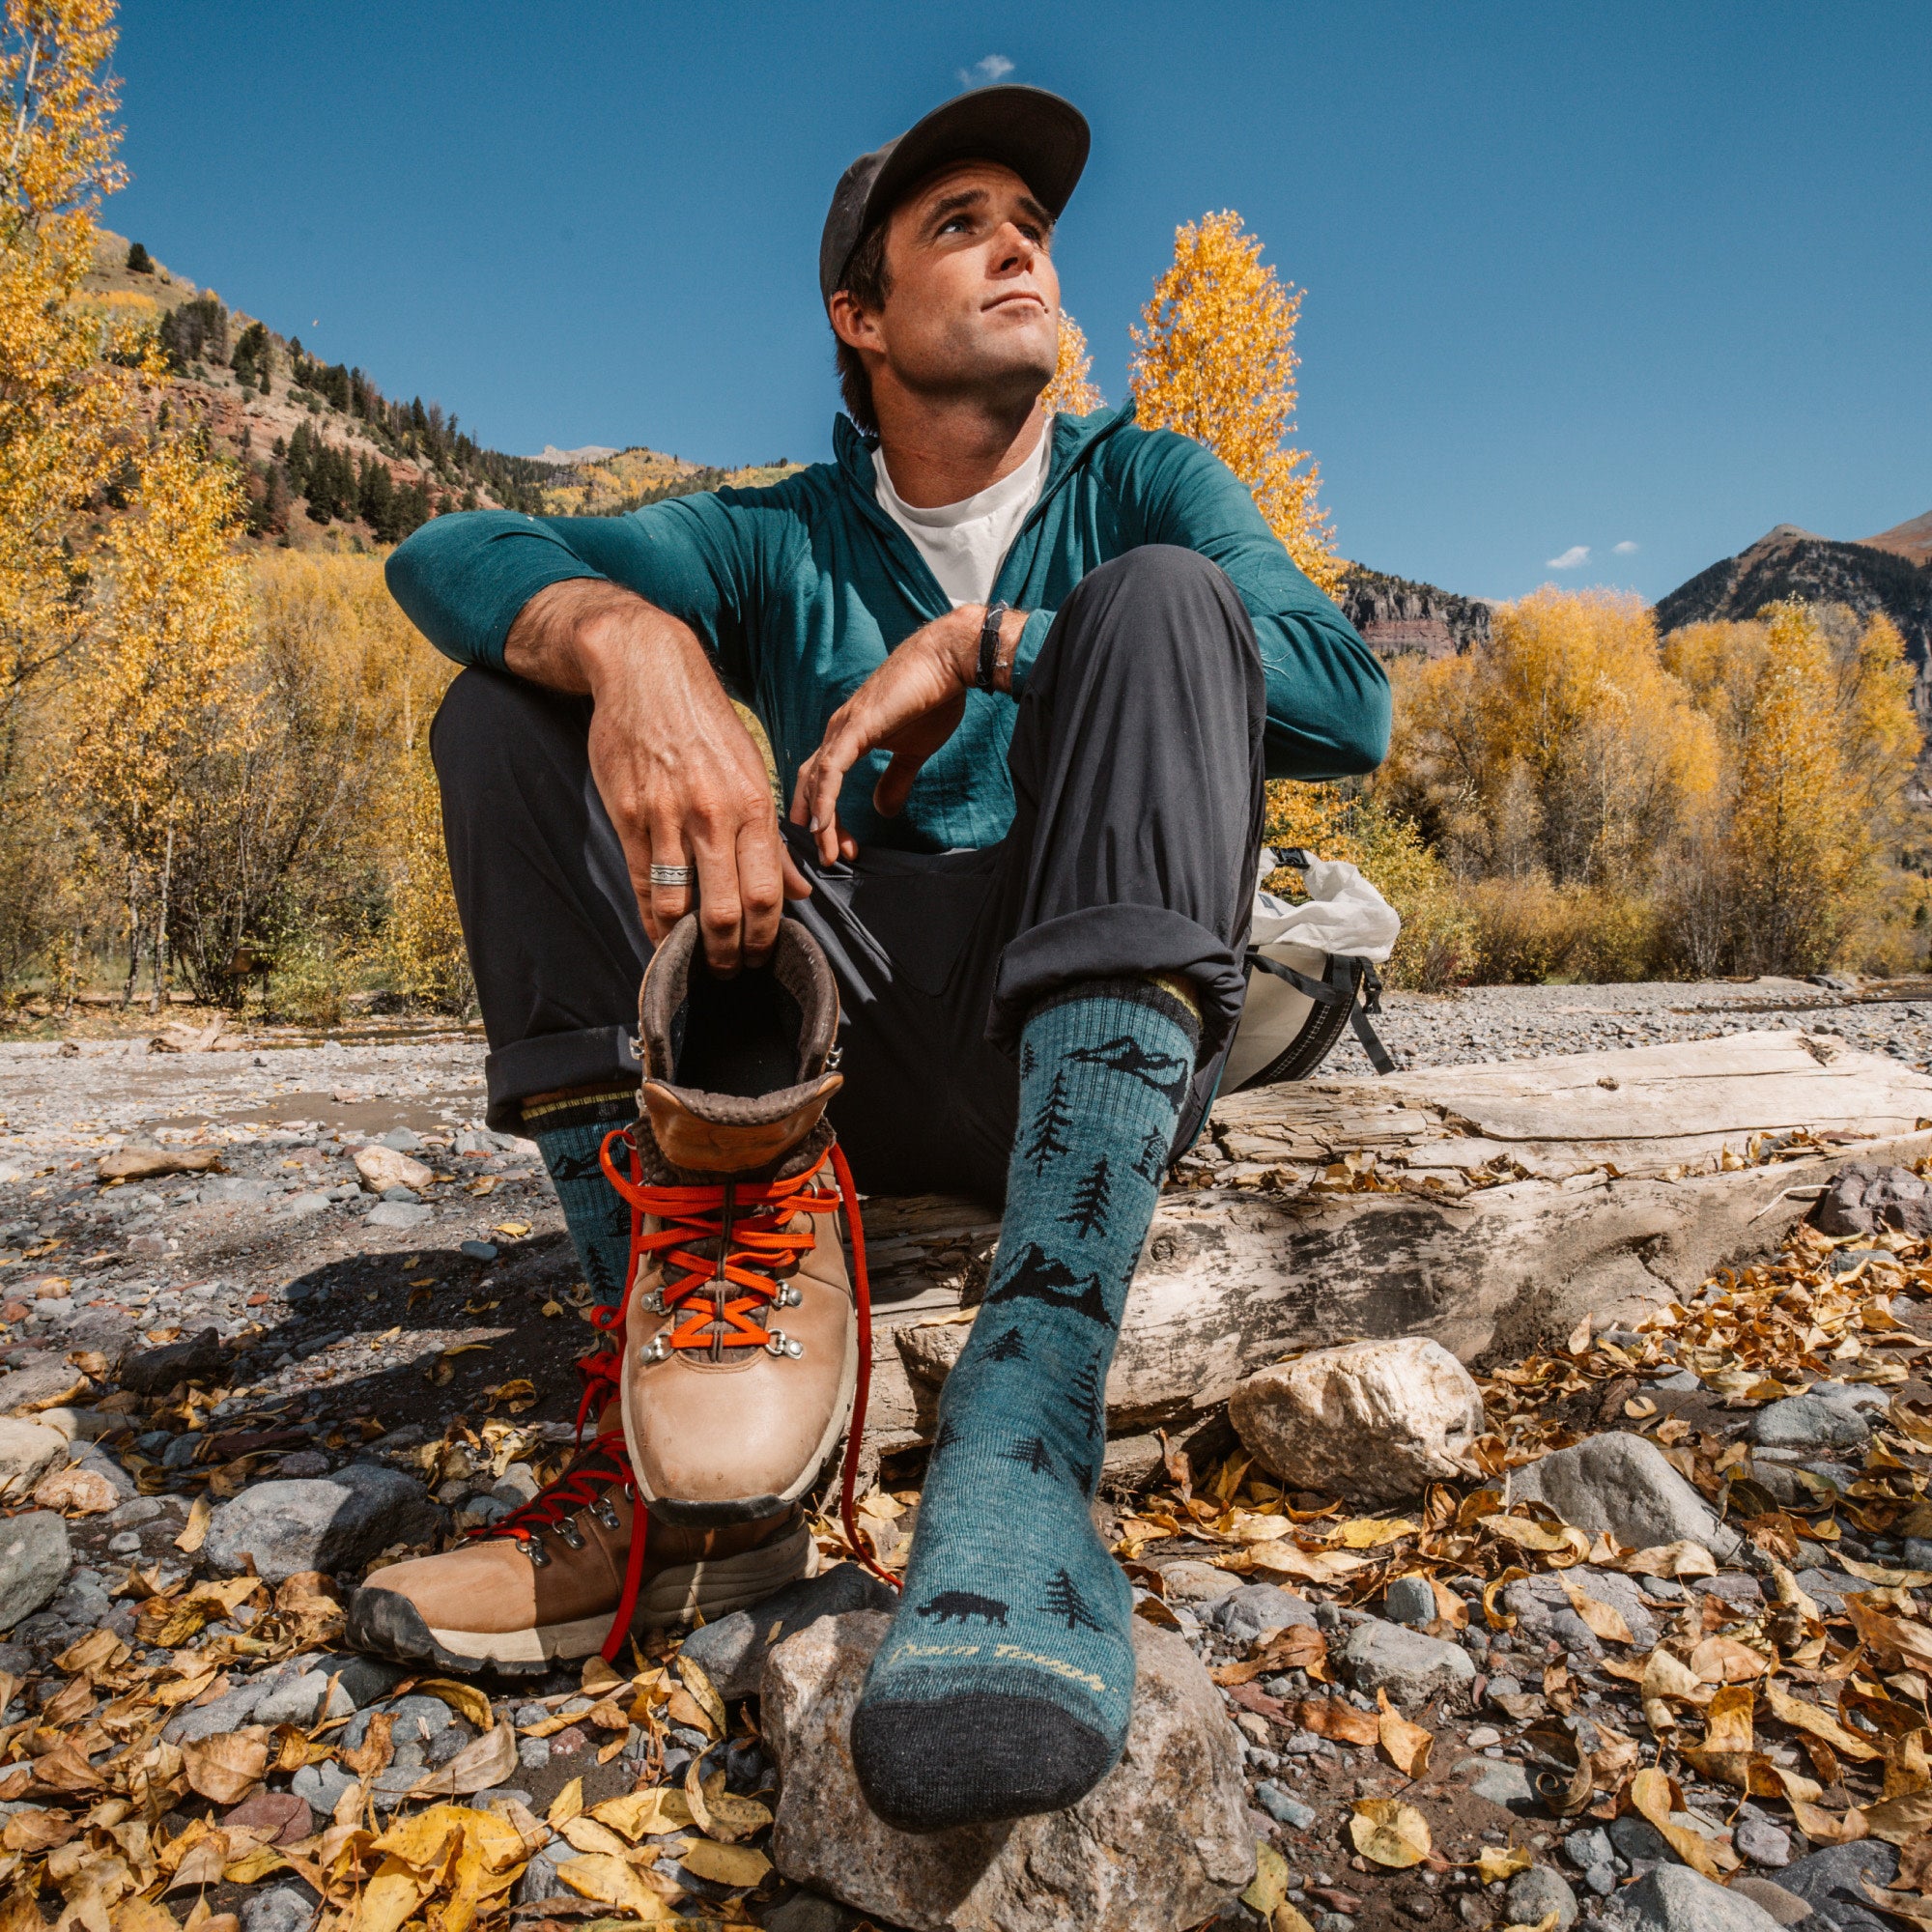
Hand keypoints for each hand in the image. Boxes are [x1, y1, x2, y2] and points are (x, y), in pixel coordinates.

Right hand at [506, 580, 809, 973]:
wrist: (647, 671)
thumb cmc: (707, 723)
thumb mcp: (753, 771)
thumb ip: (772, 839)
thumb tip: (800, 891)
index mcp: (752, 805)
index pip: (766, 892)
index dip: (765, 936)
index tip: (763, 957)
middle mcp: (712, 815)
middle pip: (724, 909)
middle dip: (729, 953)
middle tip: (730, 972)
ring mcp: (666, 817)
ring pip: (677, 904)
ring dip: (685, 944)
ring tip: (692, 960)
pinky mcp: (628, 815)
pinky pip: (642, 881)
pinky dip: (650, 916)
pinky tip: (658, 933)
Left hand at [789, 604, 1023, 864]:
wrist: (949, 662)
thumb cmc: (933, 698)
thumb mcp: (913, 752)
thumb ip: (895, 780)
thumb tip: (881, 810)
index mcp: (847, 737)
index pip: (823, 782)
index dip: (828, 817)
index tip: (842, 847)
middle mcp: (837, 732)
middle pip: (812, 785)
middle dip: (818, 825)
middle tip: (831, 857)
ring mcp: (843, 728)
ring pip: (817, 781)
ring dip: (819, 820)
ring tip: (825, 852)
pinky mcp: (856, 727)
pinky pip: (831, 769)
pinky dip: (824, 798)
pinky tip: (822, 823)